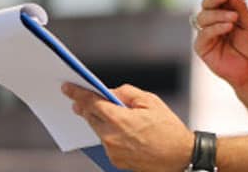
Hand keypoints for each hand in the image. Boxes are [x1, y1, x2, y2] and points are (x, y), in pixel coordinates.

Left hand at [63, 82, 191, 171]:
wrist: (179, 157)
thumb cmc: (169, 130)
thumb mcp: (151, 101)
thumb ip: (127, 93)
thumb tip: (110, 92)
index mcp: (119, 120)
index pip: (91, 103)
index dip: (77, 93)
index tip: (67, 88)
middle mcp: (111, 137)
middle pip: (90, 117)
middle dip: (85, 107)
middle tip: (81, 99)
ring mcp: (112, 151)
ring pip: (98, 130)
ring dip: (99, 120)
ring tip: (108, 113)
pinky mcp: (115, 160)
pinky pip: (106, 142)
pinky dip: (108, 133)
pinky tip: (120, 129)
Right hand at [193, 0, 247, 89]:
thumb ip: (240, 8)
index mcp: (224, 14)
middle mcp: (213, 22)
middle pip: (206, 3)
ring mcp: (207, 33)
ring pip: (203, 16)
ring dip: (218, 14)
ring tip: (233, 18)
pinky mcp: (202, 47)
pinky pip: (204, 33)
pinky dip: (216, 27)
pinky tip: (228, 27)